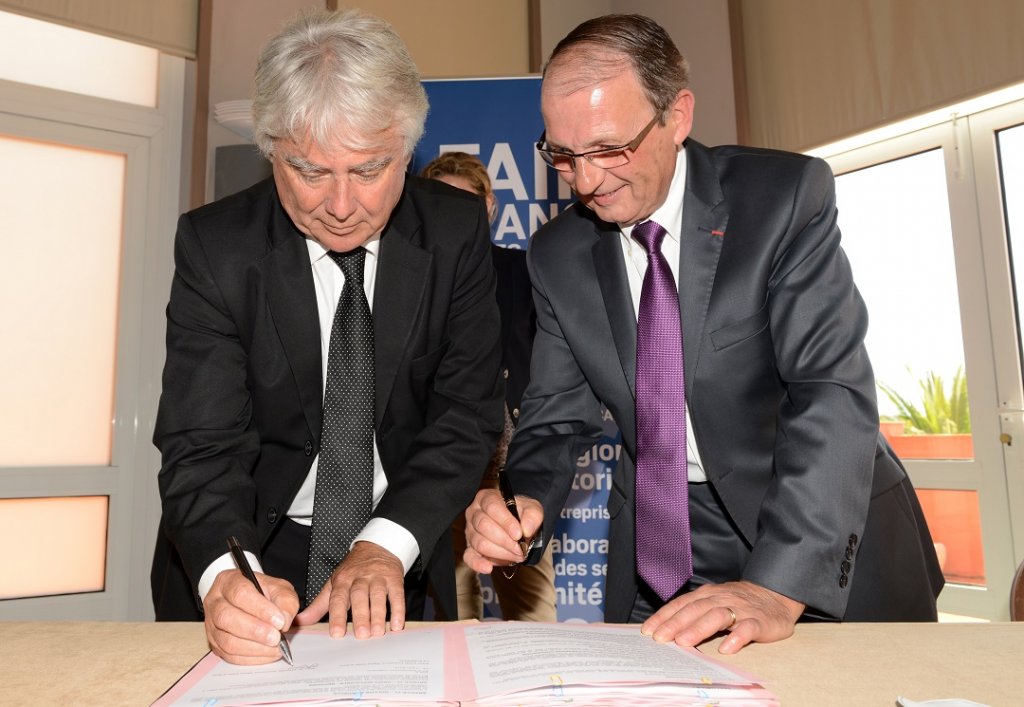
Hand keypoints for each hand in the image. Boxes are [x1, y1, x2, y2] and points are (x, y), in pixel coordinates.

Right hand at [203, 569, 297, 664]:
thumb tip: (284, 622)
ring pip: (226, 640)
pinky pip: (229, 655)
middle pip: (227, 618)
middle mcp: (215, 602)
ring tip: (275, 647)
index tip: (279, 620)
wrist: (250, 599)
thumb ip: (285, 601)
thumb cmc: (263, 592)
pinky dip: (251, 658)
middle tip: (276, 638)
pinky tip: (267, 654)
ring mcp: (211, 624)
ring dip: (254, 648)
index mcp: (229, 581)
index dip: (260, 609)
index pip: (240, 593)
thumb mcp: (279, 588)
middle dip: (255, 631)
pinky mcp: (214, 643)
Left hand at [295, 541, 405, 638]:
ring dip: (379, 614)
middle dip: (361, 616)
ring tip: (378, 632)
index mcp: (342, 581)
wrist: (376, 547)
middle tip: (362, 635)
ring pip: (378, 595)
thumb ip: (319, 605)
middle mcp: (360, 578)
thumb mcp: (334, 584)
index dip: (337, 616)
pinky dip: (398, 609)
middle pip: (359, 596)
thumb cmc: (352, 571)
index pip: (338, 599)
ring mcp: (378, 577)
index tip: (336, 633)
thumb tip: (300, 621)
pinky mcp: (394, 578)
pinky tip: (397, 624)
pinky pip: (397, 593)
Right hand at [463, 488, 542, 572]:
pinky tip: (488, 567)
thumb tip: (526, 529)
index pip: (492, 507)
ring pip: (480, 543)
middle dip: (505, 541)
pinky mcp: (470, 547)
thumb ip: (532, 516)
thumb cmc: (521, 514)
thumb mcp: (532, 509)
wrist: (517, 525)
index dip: (505, 521)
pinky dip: (477, 564)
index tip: (518, 534)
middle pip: (484, 526)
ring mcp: (470, 531)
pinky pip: (469, 557)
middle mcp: (474, 512)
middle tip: (521, 549)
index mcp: (487, 497)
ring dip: (500, 553)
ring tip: (516, 556)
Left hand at [641, 580, 804, 654]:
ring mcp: (741, 609)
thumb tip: (666, 630)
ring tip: (684, 642)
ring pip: (717, 616)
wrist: (776, 596)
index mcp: (707, 595)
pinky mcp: (760, 621)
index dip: (664, 616)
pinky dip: (736, 637)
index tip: (648, 631)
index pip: (681, 604)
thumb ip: (694, 613)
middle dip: (675, 624)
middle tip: (660, 638)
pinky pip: (747, 628)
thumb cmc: (739, 603)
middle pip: (695, 609)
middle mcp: (721, 599)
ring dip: (699, 629)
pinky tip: (726, 648)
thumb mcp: (714, 602)